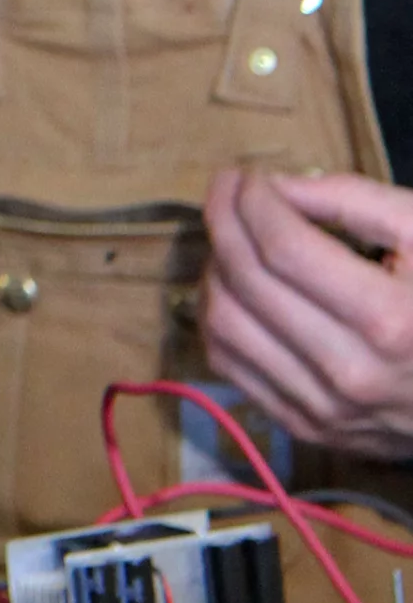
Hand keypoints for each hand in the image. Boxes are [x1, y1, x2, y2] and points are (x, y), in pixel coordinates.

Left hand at [203, 167, 412, 458]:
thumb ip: (354, 200)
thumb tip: (275, 186)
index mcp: (390, 319)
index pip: (284, 249)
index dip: (250, 203)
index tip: (243, 176)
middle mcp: (349, 370)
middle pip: (247, 283)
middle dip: (223, 223)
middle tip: (225, 191)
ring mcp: (322, 406)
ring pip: (224, 325)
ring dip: (213, 270)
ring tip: (231, 238)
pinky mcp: (304, 427)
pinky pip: (227, 366)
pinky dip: (215, 317)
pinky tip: (231, 287)